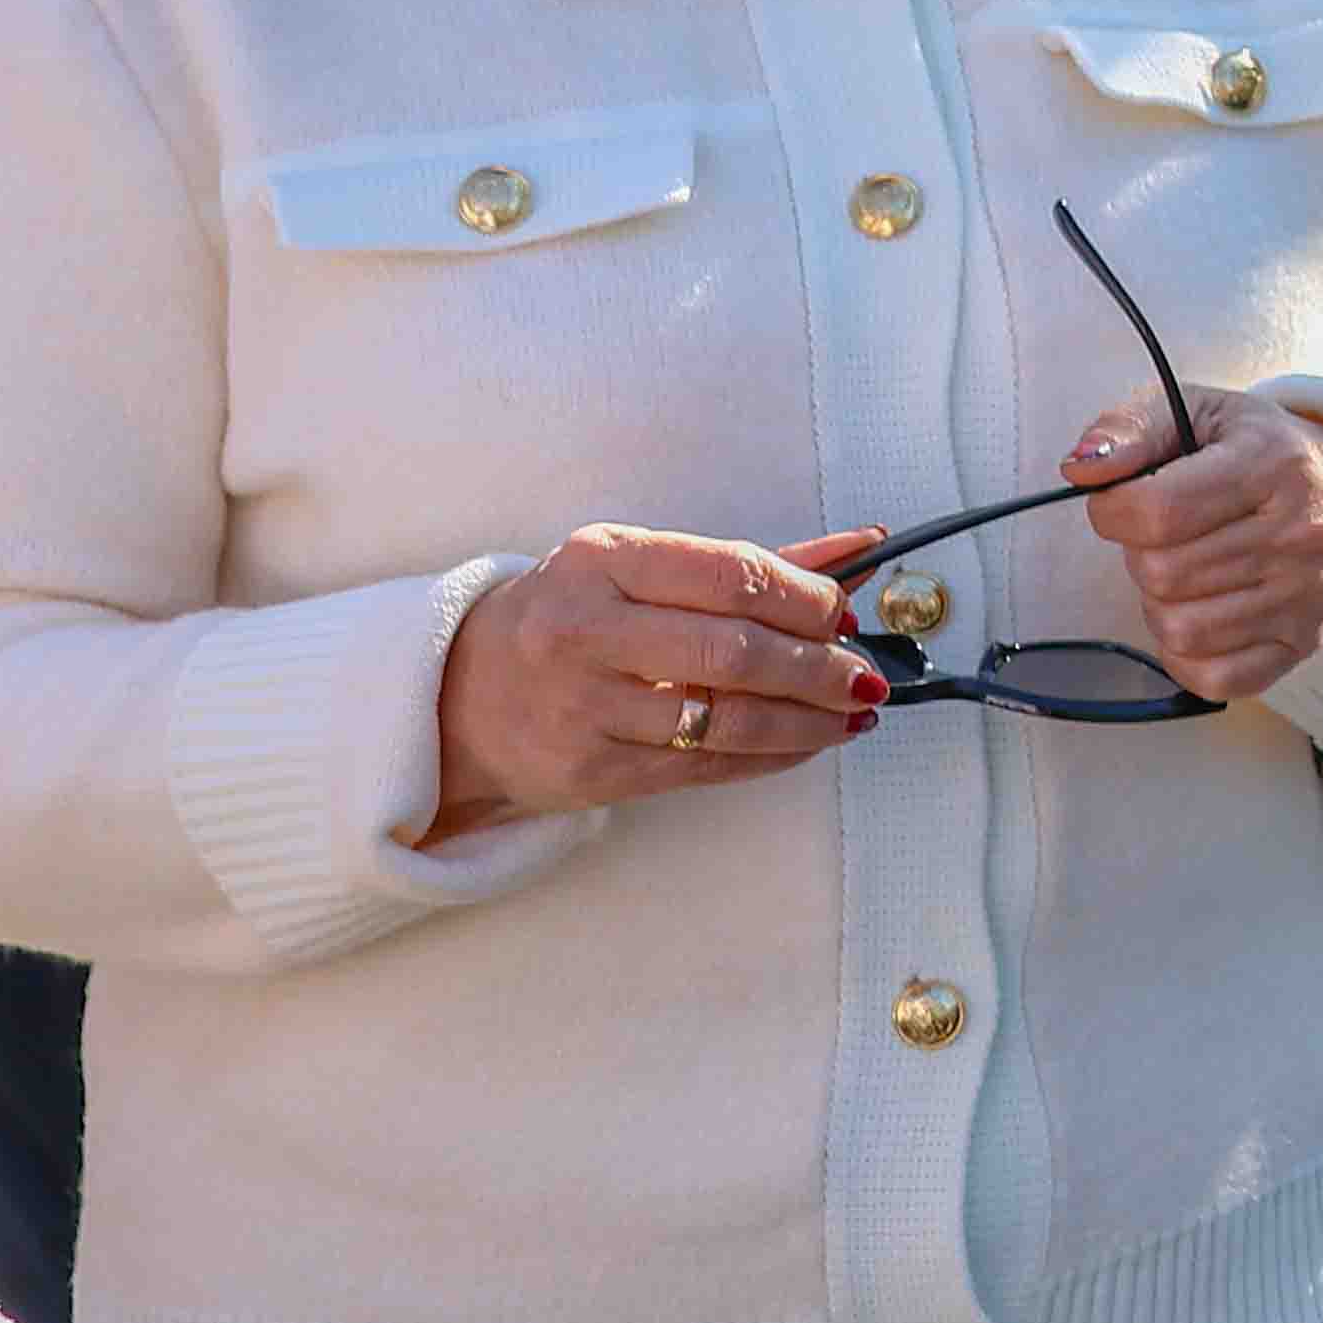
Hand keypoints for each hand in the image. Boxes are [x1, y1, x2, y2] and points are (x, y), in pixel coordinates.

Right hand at [425, 529, 874, 839]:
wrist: (459, 698)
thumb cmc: (568, 621)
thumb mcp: (637, 569)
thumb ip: (749, 564)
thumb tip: (860, 551)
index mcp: (601, 560)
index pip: (731, 574)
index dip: (807, 598)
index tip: (845, 613)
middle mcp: (584, 630)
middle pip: (734, 651)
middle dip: (818, 667)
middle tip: (863, 673)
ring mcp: (583, 706)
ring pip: (727, 718)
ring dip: (809, 720)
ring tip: (853, 712)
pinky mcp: (591, 770)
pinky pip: (707, 767)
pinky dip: (773, 756)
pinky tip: (808, 742)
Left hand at [1070, 388, 1322, 700]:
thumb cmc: (1242, 449)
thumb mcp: (1189, 411)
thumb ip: (1126, 430)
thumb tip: (1083, 469)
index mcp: (1274, 465)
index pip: (1156, 512)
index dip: (1112, 510)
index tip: (1122, 501)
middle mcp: (1304, 533)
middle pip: (1163, 574)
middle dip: (1141, 555)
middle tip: (1166, 536)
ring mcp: (1308, 594)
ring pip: (1179, 629)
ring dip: (1161, 603)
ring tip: (1187, 570)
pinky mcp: (1303, 642)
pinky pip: (1212, 678)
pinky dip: (1185, 654)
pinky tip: (1200, 612)